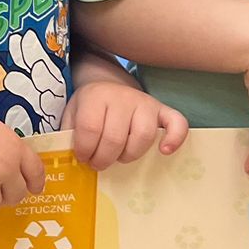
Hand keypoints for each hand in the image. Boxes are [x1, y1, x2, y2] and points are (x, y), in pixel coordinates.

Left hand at [62, 80, 188, 169]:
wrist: (108, 85)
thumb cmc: (89, 107)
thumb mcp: (72, 114)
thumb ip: (70, 134)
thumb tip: (70, 161)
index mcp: (95, 97)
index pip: (90, 128)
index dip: (84, 149)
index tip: (83, 157)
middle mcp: (122, 97)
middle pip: (115, 138)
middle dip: (104, 158)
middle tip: (98, 163)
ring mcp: (145, 103)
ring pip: (143, 136)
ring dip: (130, 155)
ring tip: (119, 157)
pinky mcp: (163, 110)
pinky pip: (177, 124)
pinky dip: (174, 139)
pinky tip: (164, 151)